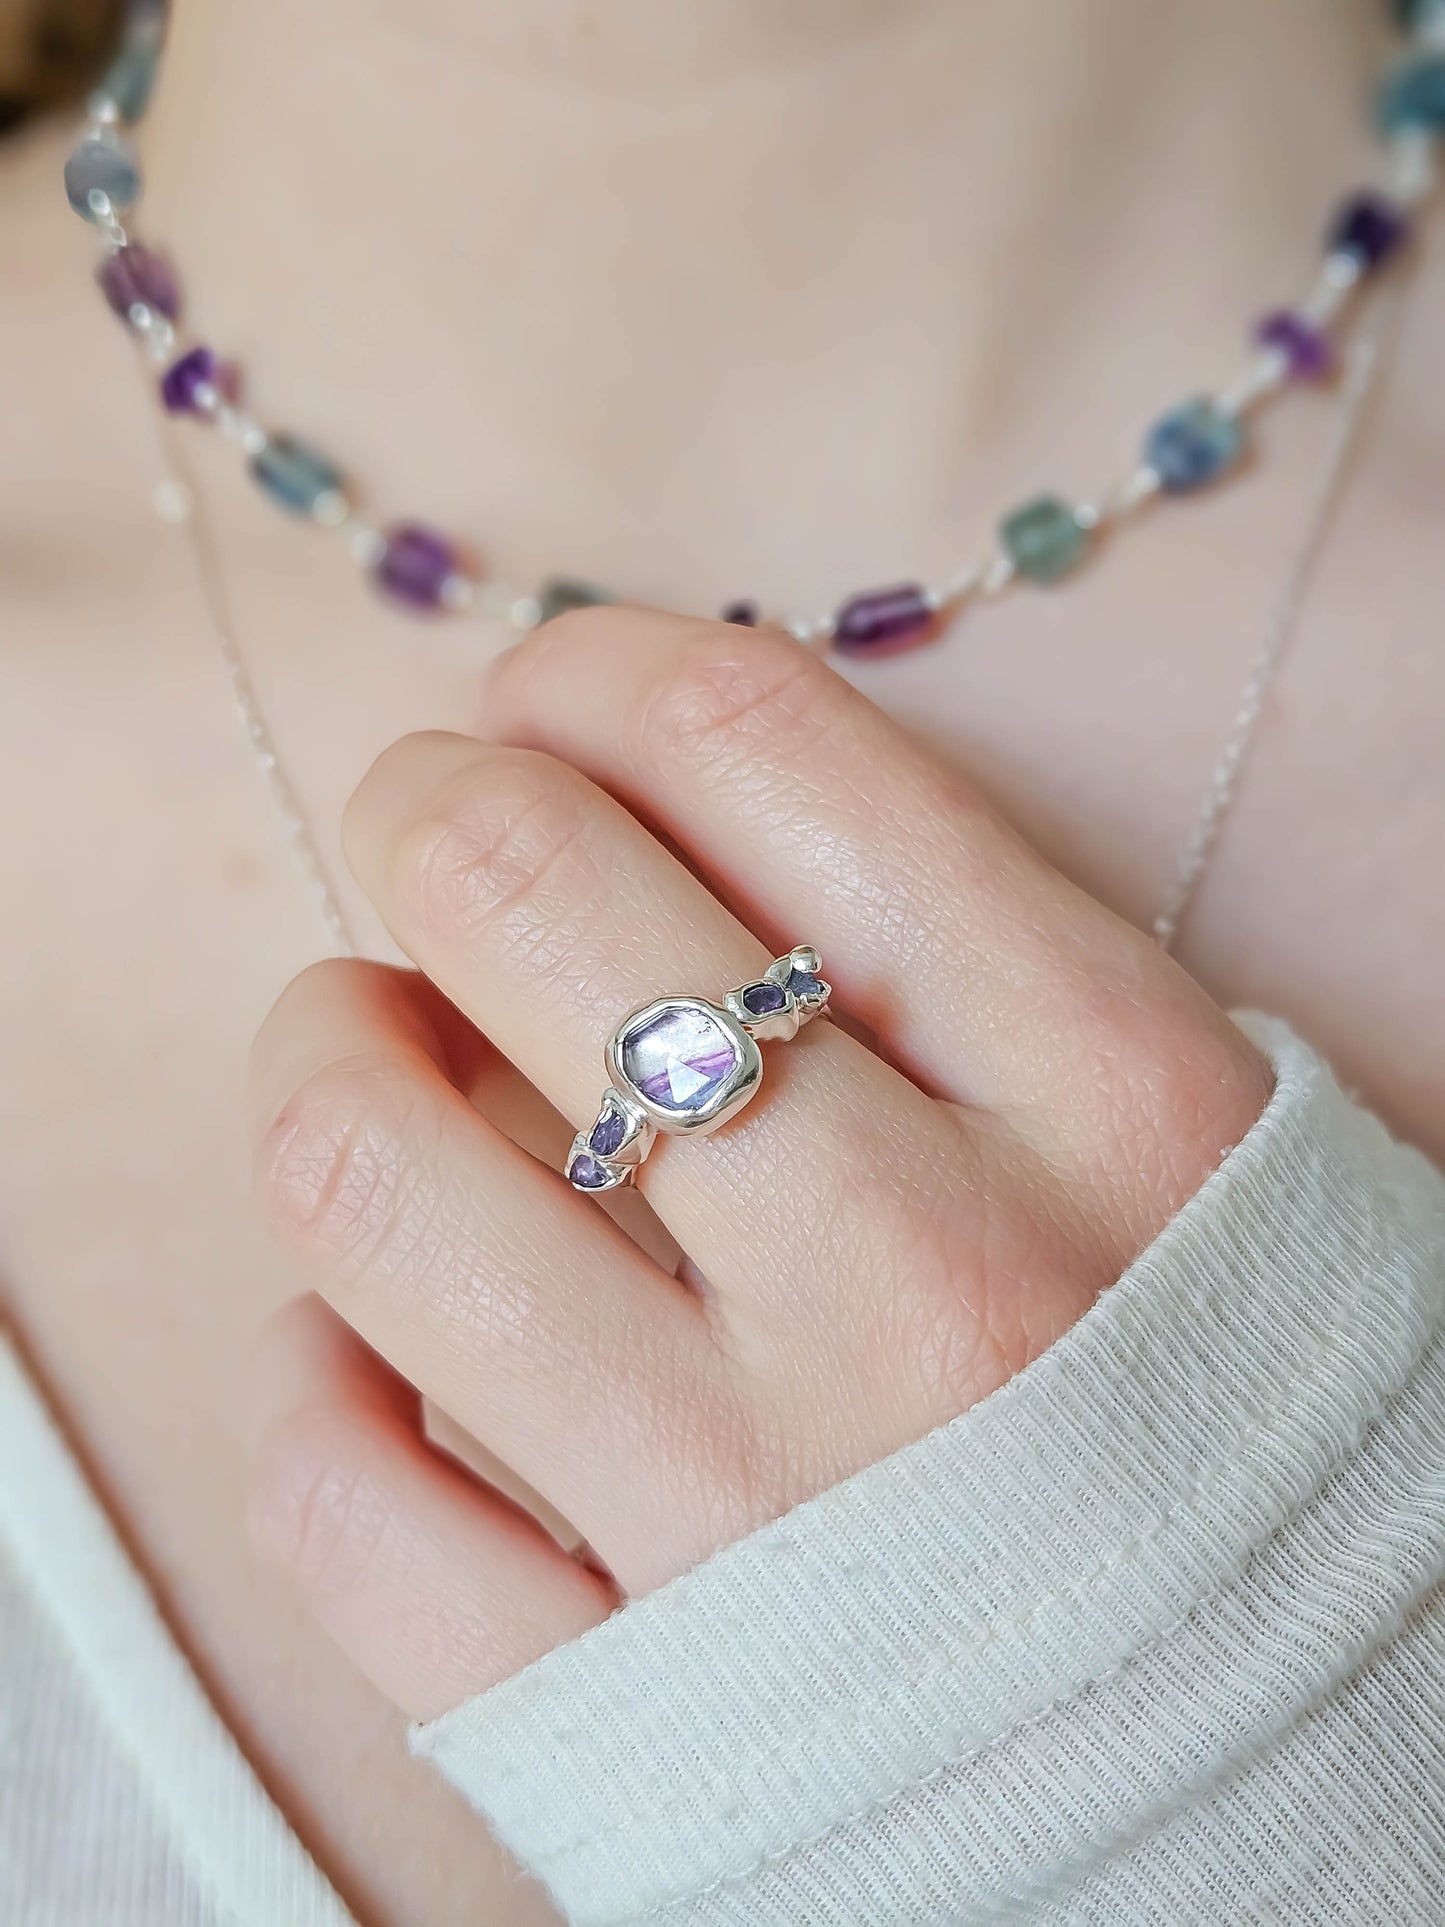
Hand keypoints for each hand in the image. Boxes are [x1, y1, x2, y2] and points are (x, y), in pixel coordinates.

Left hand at [246, 609, 1268, 1722]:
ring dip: (321, 1060)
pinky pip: (339, 1499)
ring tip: (366, 1051)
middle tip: (436, 835)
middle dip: (432, 816)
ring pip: (370, 1178)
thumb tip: (641, 797)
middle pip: (529, 901)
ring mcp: (760, 1514)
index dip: (595, 675)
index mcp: (1109, 1098)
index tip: (546, 703)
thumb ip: (960, 955)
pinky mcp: (627, 1715)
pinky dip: (308, 1383)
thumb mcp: (1184, 1133)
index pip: (762, 750)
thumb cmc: (1228, 1409)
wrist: (1306, 1785)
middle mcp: (928, 1285)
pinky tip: (365, 1336)